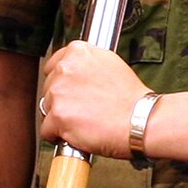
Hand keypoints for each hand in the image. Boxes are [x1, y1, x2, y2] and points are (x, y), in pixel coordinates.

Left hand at [39, 43, 147, 158]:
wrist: (140, 120)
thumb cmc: (130, 97)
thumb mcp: (110, 63)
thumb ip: (86, 63)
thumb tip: (74, 70)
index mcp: (78, 51)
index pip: (53, 65)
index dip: (63, 82)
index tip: (71, 91)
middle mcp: (65, 67)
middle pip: (49, 87)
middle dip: (62, 99)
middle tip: (83, 108)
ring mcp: (60, 91)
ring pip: (47, 108)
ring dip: (61, 117)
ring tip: (83, 121)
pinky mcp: (58, 116)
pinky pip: (47, 130)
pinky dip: (58, 136)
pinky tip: (76, 133)